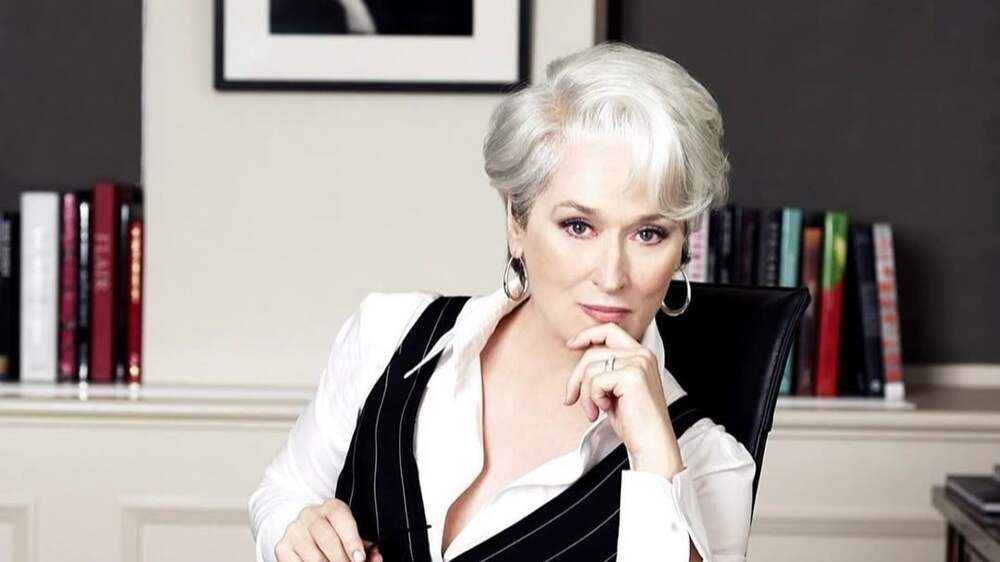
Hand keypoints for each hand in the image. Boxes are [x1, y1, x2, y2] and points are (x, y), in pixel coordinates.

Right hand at [276, 498, 382, 561]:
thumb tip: (377, 558)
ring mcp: (294, 531)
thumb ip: (365, 547)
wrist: (304, 531)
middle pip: (327, 539)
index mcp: (331, 507)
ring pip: (312, 556)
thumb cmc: (335, 534)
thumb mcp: (350, 535)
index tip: (360, 558)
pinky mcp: (282, 547)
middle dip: (340, 559)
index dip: (351, 540)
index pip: (341, 518)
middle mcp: (310, 515)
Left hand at [563, 322, 681, 473]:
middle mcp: (641, 355)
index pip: (610, 330)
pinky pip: (595, 381)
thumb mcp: (616, 390)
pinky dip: (594, 398)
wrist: (652, 443)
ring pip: (590, 368)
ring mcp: (638, 363)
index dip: (587, 335)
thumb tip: (580, 363)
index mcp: (641, 355)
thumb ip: (605, 371)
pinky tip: (605, 409)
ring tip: (593, 411)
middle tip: (571, 398)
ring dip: (585, 393)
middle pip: (593, 352)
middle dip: (576, 377)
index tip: (572, 345)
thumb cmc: (635, 422)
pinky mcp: (632, 376)